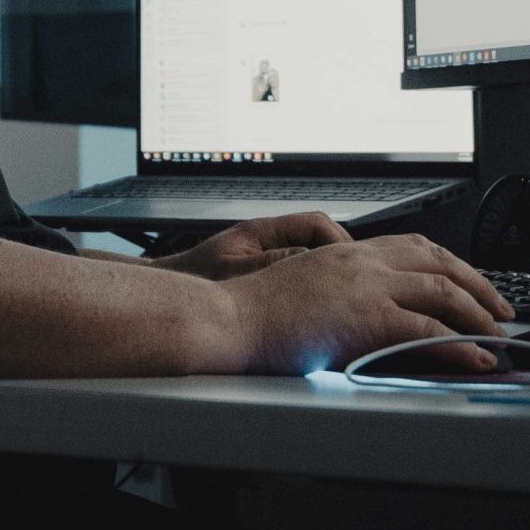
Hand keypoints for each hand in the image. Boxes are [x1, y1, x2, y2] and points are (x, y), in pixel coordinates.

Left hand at [154, 212, 350, 279]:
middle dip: (340, 258)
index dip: (338, 242)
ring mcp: (267, 254)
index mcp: (262, 231)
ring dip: (328, 272)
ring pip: (312, 255)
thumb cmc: (196, 279)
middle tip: (354, 284)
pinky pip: (300, 271)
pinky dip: (313, 284)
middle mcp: (267, 238)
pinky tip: (318, 306)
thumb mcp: (235, 271)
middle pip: (320, 237)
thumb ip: (272, 263)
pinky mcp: (265, 272)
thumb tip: (309, 259)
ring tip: (341, 297)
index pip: (316, 224)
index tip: (351, 265)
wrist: (174, 295)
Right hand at [221, 233, 513, 373]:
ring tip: (497, 337)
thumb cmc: (254, 311)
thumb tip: (362, 309)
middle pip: (438, 261)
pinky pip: (428, 329)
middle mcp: (360, 260)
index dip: (450, 263)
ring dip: (479, 315)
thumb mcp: (302, 285)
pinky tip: (477, 357)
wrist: (229, 318)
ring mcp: (365, 286)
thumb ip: (337, 288)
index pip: (413, 245)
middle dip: (478, 285)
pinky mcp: (366, 317)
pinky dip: (461, 345)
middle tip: (500, 310)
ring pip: (442, 290)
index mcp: (344, 251)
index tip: (469, 282)